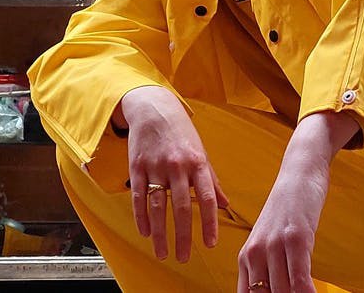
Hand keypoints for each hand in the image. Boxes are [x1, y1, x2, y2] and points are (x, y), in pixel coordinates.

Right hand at [119, 86, 227, 262]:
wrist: (154, 107)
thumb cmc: (181, 132)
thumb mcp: (201, 152)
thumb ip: (212, 180)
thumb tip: (226, 204)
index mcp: (198, 162)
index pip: (207, 198)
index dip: (209, 223)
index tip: (211, 243)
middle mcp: (178, 165)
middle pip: (182, 207)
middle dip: (183, 236)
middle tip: (184, 257)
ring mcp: (156, 166)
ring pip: (158, 206)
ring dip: (160, 233)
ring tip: (163, 253)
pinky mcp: (137, 166)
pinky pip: (139, 196)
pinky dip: (141, 217)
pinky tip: (146, 233)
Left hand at [237, 112, 358, 292]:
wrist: (299, 172)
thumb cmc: (288, 209)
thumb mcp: (272, 240)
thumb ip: (271, 270)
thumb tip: (277, 291)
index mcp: (247, 258)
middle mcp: (256, 254)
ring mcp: (275, 245)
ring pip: (282, 292)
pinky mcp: (295, 238)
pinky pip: (300, 277)